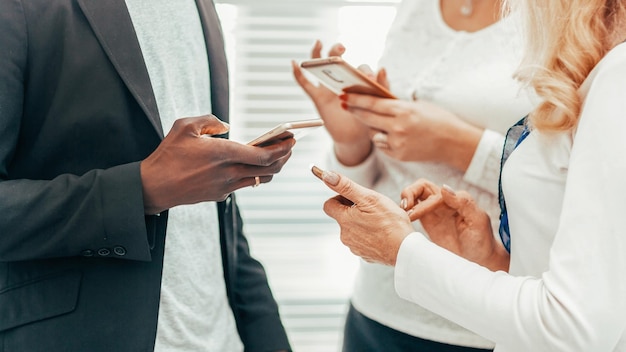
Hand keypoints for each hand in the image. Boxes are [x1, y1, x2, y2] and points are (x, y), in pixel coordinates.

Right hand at [141, 115, 293, 213]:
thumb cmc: (167, 154)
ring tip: (277, 155)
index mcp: (223, 154)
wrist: (153, 187)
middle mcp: (228, 173)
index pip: (263, 155)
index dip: (282, 148)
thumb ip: (210, 120)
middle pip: (268, 169)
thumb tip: (227, 126)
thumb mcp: (185, 126)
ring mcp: (226, 187)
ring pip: (259, 179)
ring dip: (272, 168)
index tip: (292, 139)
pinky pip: (244, 184)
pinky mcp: (219, 195)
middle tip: (290, 146)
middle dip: (284, 157)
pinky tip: (254, 164)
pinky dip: (254, 174)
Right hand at [292, 40, 371, 165]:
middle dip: (337, 51)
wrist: (356, 137)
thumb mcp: (379, 103)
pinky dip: (298, 74)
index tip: (369, 79)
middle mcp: (342, 79)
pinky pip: (305, 84)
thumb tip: (381, 68)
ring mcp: (328, 87)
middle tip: (341, 49)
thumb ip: (382, 87)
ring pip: (320, 66)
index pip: (361, 68)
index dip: (365, 72)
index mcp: (358, 79)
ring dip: (318, 53)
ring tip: (319, 42)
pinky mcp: (318, 98)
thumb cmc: (369, 119)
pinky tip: (294, 63)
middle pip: (337, 59)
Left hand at [317, 168, 413, 265]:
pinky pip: (362, 241)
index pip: (328, 205)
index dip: (340, 198)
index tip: (354, 198)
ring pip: (353, 229)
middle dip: (353, 210)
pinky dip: (369, 235)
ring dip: (362, 222)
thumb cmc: (390, 222)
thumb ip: (346, 186)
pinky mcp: (364, 255)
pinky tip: (382, 233)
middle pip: (342, 217)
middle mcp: (345, 235)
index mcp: (344, 220)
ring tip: (380, 221)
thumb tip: (327, 176)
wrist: (405, 249)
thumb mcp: (368, 198)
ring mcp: (354, 247)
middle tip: (372, 208)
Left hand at [341, 94, 482, 170]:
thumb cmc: (438, 119)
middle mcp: (398, 127)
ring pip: (374, 134)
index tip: (344, 95)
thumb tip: (376, 97)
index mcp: (404, 110)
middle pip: (368, 118)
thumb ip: (396, 103)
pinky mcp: (399, 155)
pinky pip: (383, 145)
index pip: (373, 103)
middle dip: (354, 111)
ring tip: (381, 122)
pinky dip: (384, 140)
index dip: (356, 99)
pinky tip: (393, 135)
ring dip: (373, 127)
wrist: (454, 142)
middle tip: (345, 105)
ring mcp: (398, 143)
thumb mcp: (417, 105)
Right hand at [400, 180, 508, 270]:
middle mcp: (444, 202)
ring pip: (415, 197)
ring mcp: (435, 212)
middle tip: (404, 208)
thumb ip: (463, 202)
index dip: (421, 203)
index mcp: (455, 199)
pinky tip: (403, 222)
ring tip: (402, 215)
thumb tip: (443, 187)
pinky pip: (414, 211)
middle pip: (421, 187)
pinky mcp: (428, 223)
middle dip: (409, 193)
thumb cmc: (481, 240)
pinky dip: (406, 213)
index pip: (433, 192)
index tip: (413, 214)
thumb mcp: (477, 221)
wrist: (479, 260)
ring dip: (406, 201)